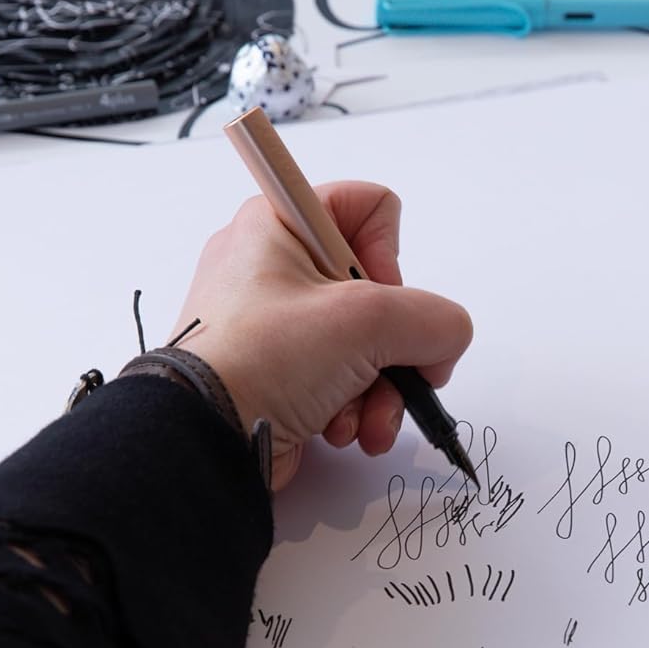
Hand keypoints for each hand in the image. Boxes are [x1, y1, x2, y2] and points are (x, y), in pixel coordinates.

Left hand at [171, 181, 472, 490]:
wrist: (202, 440)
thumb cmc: (258, 362)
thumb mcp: (365, 322)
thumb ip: (434, 319)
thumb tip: (446, 340)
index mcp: (280, 225)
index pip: (370, 207)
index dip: (389, 254)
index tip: (376, 294)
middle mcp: (275, 268)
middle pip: (378, 291)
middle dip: (394, 345)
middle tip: (388, 367)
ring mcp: (276, 325)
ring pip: (368, 345)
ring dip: (379, 389)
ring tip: (362, 417)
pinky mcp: (279, 374)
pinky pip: (343, 381)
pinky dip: (355, 410)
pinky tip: (343, 431)